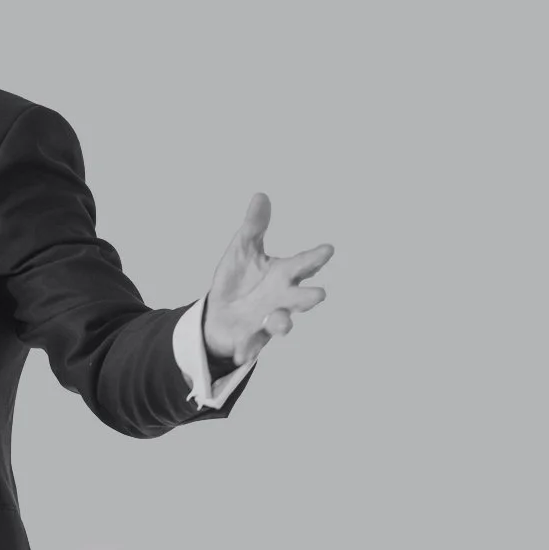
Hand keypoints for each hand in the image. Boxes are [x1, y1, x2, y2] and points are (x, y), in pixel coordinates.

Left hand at [203, 193, 332, 366]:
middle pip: (298, 299)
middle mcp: (280, 299)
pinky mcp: (249, 337)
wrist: (220, 312)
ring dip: (281, 324)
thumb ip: (254, 226)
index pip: (302, 265)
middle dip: (307, 297)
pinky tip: (240, 354)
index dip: (314, 258)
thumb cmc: (239, 279)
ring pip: (278, 324)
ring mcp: (266, 320)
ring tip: (280, 323)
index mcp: (282, 275)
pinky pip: (250, 345)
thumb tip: (261, 195)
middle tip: (320, 294)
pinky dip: (247, 349)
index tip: (327, 249)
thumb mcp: (243, 249)